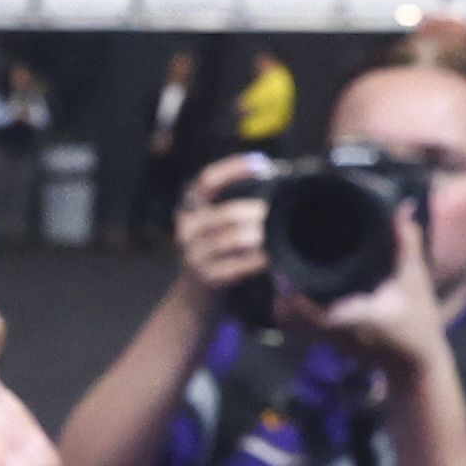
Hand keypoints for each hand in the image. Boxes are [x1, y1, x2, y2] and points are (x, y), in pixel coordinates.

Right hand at [168, 155, 274, 300]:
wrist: (194, 300)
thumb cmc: (216, 256)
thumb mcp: (215, 227)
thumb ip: (234, 204)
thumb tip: (275, 174)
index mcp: (189, 209)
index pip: (207, 180)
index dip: (234, 168)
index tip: (262, 164)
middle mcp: (187, 230)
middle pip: (228, 213)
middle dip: (257, 211)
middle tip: (277, 212)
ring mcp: (195, 256)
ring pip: (235, 239)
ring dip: (260, 236)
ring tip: (275, 235)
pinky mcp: (208, 279)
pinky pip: (239, 266)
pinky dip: (258, 260)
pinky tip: (269, 259)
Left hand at [289, 197, 444, 366]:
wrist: (417, 366)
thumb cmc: (418, 324)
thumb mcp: (415, 280)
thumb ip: (406, 244)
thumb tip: (402, 208)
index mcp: (349, 318)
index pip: (301, 308)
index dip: (287, 287)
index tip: (286, 263)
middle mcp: (332, 332)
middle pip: (285, 316)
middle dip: (279, 289)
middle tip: (284, 261)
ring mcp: (328, 341)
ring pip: (287, 323)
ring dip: (282, 299)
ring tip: (288, 271)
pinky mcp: (329, 343)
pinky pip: (298, 327)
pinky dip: (292, 310)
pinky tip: (299, 289)